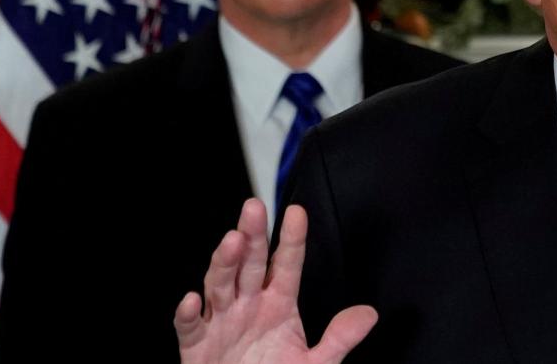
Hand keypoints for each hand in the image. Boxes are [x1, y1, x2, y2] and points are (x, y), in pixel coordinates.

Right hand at [175, 198, 376, 363]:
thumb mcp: (314, 363)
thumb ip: (339, 339)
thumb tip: (369, 315)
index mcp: (277, 303)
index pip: (286, 265)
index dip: (291, 240)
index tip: (297, 213)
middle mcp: (248, 306)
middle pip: (249, 264)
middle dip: (252, 236)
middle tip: (255, 208)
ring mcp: (221, 323)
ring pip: (219, 286)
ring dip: (224, 264)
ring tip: (232, 241)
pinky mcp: (197, 346)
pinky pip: (190, 328)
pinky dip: (187, 315)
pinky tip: (191, 299)